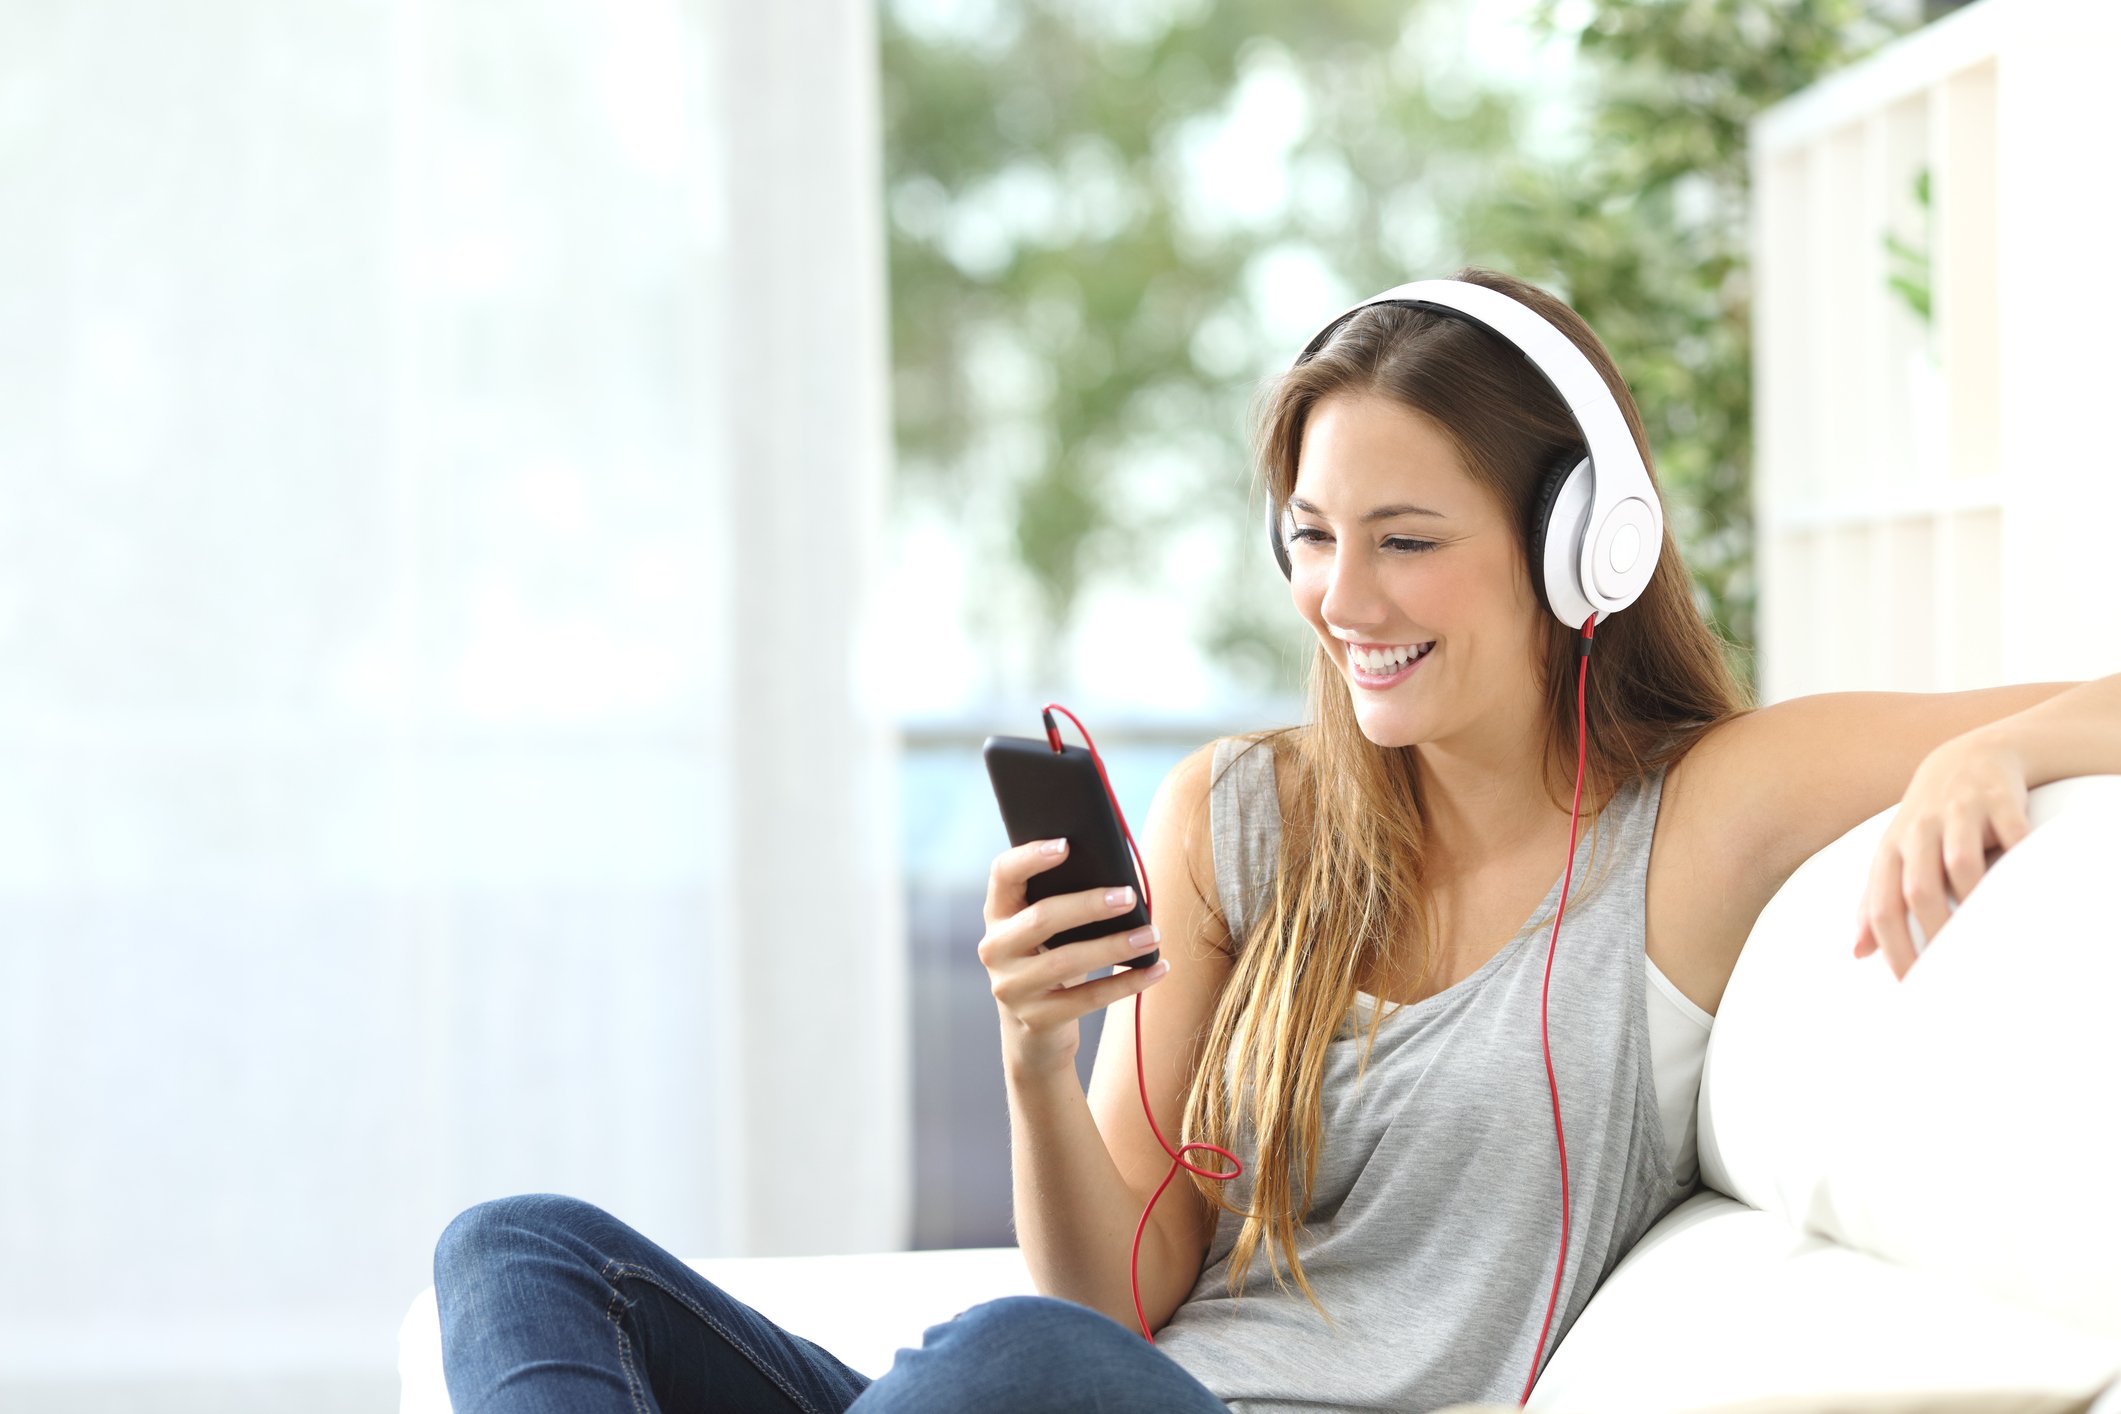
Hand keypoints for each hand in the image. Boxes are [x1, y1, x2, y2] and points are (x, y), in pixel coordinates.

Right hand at [978, 838, 1167, 1078]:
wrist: (1035, 1029)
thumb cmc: (1052, 960)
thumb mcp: (1048, 931)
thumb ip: (1066, 900)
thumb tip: (1121, 875)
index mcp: (999, 913)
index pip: (1003, 874)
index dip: (1030, 857)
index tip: (1066, 845)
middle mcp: (995, 949)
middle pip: (1041, 919)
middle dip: (1089, 905)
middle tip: (1129, 896)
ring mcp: (1012, 988)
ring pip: (1066, 961)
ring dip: (1114, 946)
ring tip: (1151, 935)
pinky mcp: (1036, 1019)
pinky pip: (1087, 999)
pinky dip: (1126, 983)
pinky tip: (1155, 970)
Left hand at [1854, 731, 2032, 979]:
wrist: (1967, 758)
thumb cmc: (1927, 823)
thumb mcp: (1893, 856)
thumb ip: (1875, 901)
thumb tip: (1856, 952)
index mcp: (1891, 851)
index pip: (1883, 907)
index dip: (1894, 948)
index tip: (1912, 983)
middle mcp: (1920, 831)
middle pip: (1919, 889)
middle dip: (1934, 934)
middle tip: (1955, 972)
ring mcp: (1960, 814)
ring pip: (1961, 864)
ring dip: (1973, 902)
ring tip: (1989, 937)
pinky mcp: (2000, 801)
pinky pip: (2013, 835)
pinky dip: (2019, 860)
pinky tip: (2028, 891)